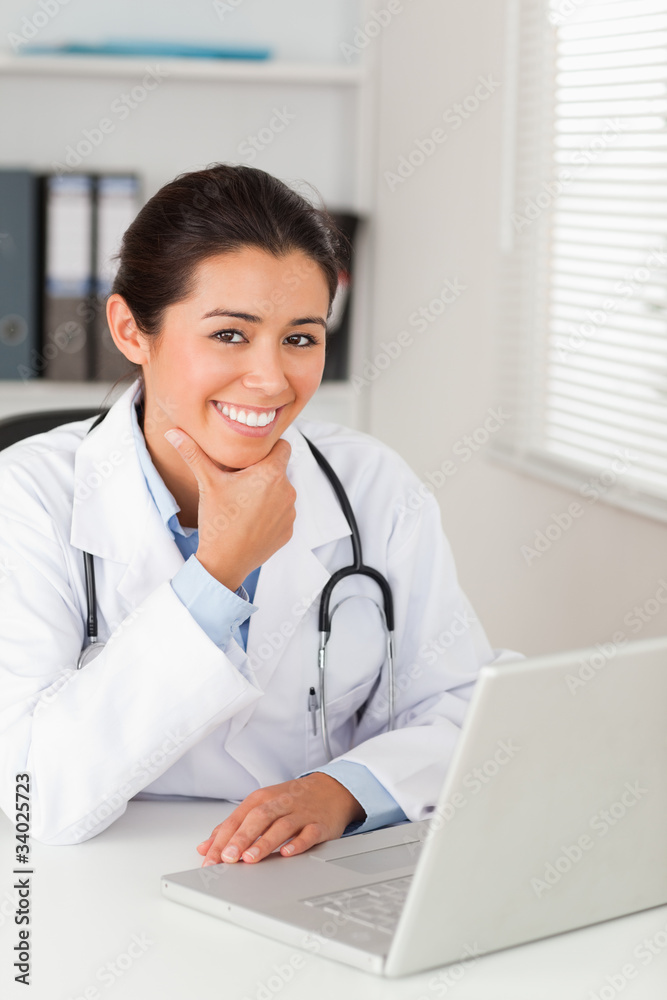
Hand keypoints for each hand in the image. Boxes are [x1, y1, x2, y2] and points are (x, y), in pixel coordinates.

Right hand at [164, 430, 295, 590]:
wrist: (225, 562)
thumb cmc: (218, 521)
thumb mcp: (207, 483)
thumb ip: (193, 454)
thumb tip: (173, 432)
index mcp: (271, 474)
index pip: (282, 446)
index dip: (268, 448)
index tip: (251, 457)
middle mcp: (287, 490)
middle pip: (279, 470)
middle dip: (263, 473)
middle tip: (240, 482)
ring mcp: (290, 512)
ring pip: (281, 492)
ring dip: (268, 494)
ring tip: (244, 504)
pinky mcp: (289, 530)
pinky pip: (282, 514)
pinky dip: (270, 514)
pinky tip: (251, 520)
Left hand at [196, 773, 365, 864]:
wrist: (331, 789)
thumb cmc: (291, 800)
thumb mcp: (260, 806)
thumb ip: (233, 826)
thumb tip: (205, 846)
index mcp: (261, 799)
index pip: (237, 819)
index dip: (222, 839)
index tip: (210, 858)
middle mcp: (279, 804)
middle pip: (258, 818)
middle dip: (241, 838)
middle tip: (228, 857)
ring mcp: (300, 813)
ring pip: (280, 826)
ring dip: (264, 842)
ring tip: (250, 858)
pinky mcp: (319, 824)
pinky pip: (308, 834)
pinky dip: (297, 843)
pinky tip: (287, 853)